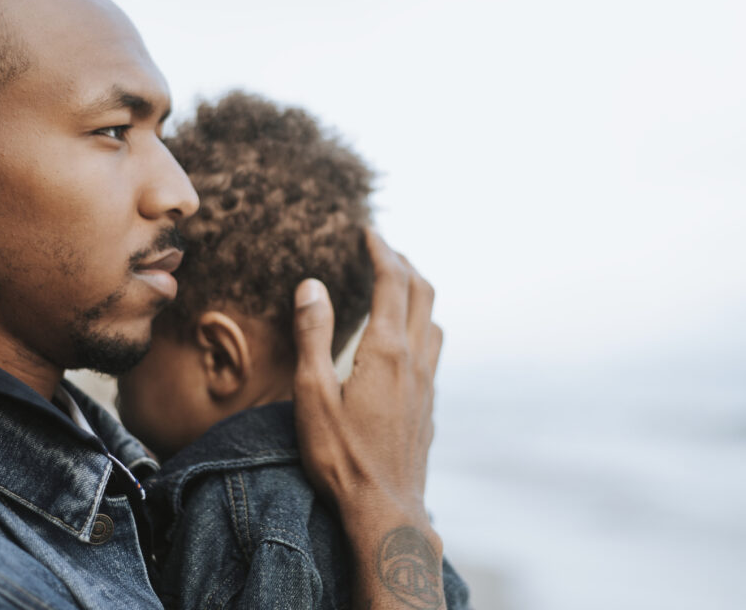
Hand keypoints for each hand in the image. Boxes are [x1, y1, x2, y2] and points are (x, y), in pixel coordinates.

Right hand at [292, 229, 444, 608]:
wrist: (386, 512)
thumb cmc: (342, 457)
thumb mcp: (313, 394)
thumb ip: (313, 335)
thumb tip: (313, 284)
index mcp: (386, 351)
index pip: (392, 282)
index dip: (381, 251)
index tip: (368, 232)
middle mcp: (415, 360)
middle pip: (422, 293)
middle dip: (404, 263)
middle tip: (382, 249)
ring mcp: (427, 384)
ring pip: (432, 321)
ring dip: (417, 294)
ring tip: (396, 286)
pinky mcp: (429, 406)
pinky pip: (432, 349)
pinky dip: (420, 325)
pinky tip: (403, 343)